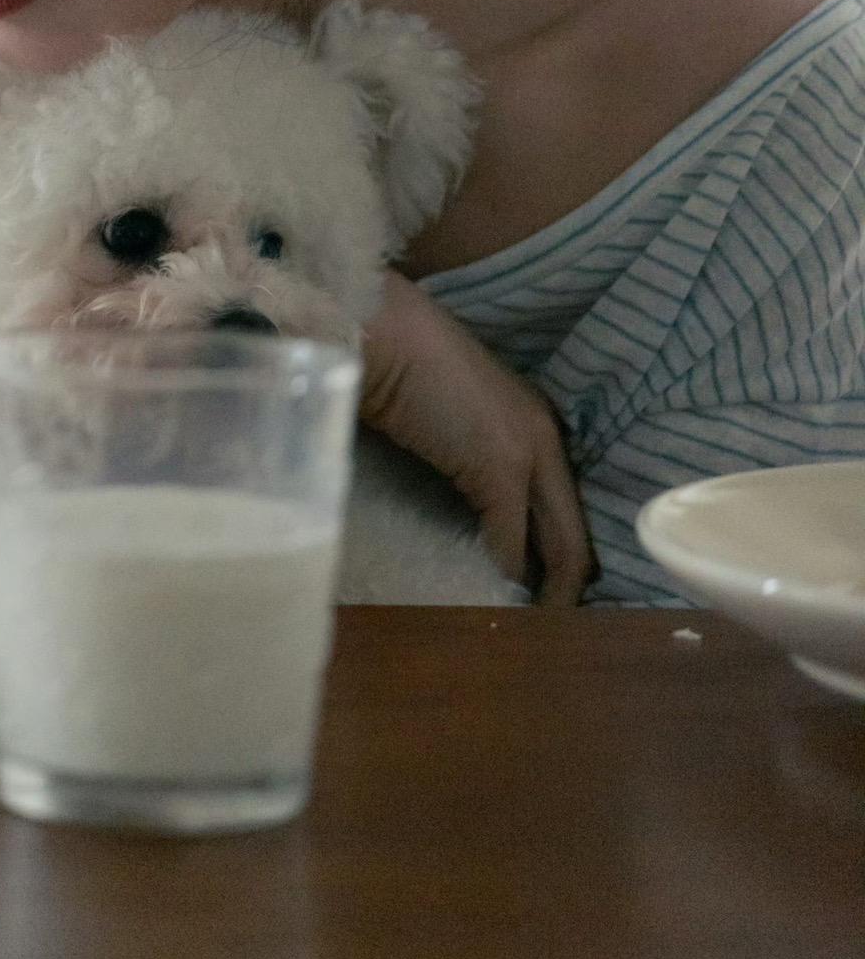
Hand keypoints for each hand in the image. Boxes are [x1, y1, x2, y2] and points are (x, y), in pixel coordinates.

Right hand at [362, 271, 592, 602]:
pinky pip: (511, 541)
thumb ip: (473, 454)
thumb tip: (470, 500)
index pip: (565, 504)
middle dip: (570, 585)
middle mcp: (546, 439)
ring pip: (558, 544)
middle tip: (555, 625)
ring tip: (533, 622)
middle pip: (574, 532)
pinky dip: (507, 570)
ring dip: (544, 589)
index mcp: (537, 422)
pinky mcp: (500, 471)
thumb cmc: (405, 363)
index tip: (550, 591)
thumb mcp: (455, 415)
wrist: (384, 332)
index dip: (564, 553)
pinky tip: (497, 590)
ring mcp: (529, 454)